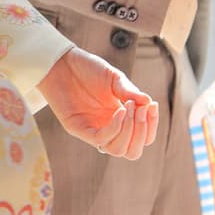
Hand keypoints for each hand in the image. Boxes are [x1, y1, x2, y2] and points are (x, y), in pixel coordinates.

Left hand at [36, 46, 158, 159]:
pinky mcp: (78, 129)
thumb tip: (149, 103)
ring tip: (130, 108)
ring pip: (118, 150)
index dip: (151, 127)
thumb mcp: (115, 79)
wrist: (61, 62)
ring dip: (130, 131)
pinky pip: (100, 139)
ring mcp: (94, 130)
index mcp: (120, 118)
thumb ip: (130, 93)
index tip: (153, 106)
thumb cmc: (88, 69)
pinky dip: (115, 128)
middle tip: (143, 111)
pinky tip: (120, 111)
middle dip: (143, 134)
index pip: (142, 138)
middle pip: (132, 151)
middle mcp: (108, 128)